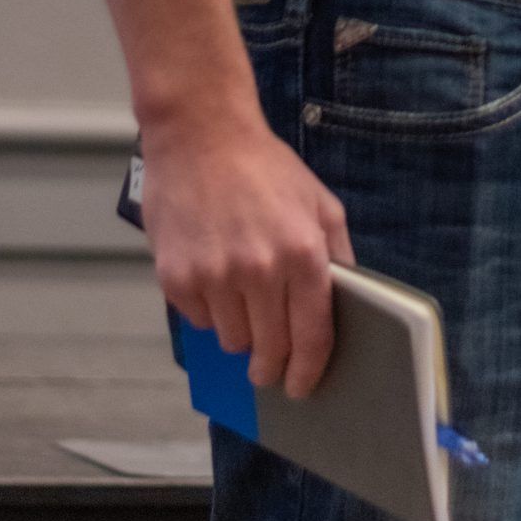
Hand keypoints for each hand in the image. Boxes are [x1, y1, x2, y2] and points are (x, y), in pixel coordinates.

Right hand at [141, 107, 353, 398]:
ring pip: (231, 340)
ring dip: (239, 330)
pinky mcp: (176, 277)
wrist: (200, 133)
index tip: (302, 387)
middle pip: (269, 350)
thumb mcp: (319, 202)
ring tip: (239, 295)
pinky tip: (212, 274)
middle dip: (272, 365)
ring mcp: (214, 276)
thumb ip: (337, 255)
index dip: (308, 371)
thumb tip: (343, 306)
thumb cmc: (264, 167)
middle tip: (269, 366)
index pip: (311, 336)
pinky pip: (198, 320)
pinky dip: (207, 309)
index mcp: (302, 253)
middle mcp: (259, 270)